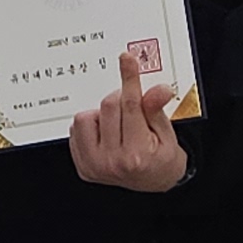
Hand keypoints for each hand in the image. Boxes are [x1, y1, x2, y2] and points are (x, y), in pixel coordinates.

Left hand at [68, 51, 187, 192]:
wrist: (154, 183)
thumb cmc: (162, 158)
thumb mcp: (166, 134)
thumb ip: (156, 110)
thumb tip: (159, 89)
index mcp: (137, 155)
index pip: (131, 106)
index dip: (129, 79)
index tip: (127, 60)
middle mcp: (113, 162)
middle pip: (109, 106)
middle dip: (122, 98)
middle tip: (133, 107)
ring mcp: (95, 165)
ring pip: (86, 117)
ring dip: (102, 113)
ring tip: (118, 124)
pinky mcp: (83, 165)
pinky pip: (76, 129)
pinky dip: (90, 124)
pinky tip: (105, 132)